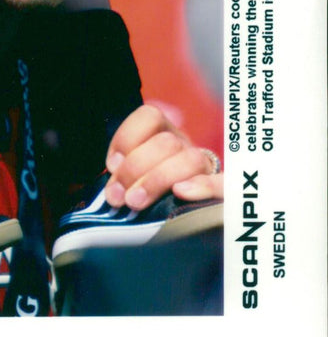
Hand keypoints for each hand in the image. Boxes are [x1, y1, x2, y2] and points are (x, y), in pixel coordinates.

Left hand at [103, 104, 223, 210]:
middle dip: (136, 168)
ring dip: (158, 179)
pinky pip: (224, 185)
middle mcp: (185, 147)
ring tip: (136, 201)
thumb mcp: (133, 178)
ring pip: (190, 159)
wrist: (191, 220)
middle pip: (166, 143)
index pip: (150, 116)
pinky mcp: (223, 195)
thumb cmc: (150, 195)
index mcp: (162, 134)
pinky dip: (204, 186)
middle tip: (118, 196)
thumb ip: (123, 173)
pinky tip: (181, 192)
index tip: (111, 165)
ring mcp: (205, 170)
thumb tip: (114, 183)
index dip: (127, 137)